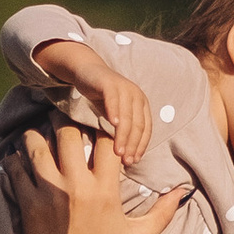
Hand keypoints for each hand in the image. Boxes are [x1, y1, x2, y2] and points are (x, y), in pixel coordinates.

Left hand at [13, 122, 185, 233]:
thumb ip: (162, 213)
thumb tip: (183, 191)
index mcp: (105, 192)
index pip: (107, 140)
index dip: (106, 126)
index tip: (102, 125)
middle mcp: (76, 187)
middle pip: (69, 132)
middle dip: (68, 122)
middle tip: (66, 120)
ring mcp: (48, 194)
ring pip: (37, 144)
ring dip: (38, 135)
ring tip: (42, 133)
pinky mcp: (27, 204)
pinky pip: (16, 169)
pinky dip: (16, 159)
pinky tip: (21, 159)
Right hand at [36, 39, 152, 168]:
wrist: (87, 72)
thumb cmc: (103, 97)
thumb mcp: (116, 115)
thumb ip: (123, 131)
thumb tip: (127, 156)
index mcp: (142, 105)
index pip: (146, 130)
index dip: (141, 146)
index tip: (134, 161)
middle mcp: (137, 96)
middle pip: (138, 125)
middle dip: (133, 145)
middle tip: (126, 161)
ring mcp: (125, 88)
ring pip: (127, 116)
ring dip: (123, 135)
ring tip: (118, 151)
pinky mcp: (110, 83)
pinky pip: (113, 99)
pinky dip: (114, 111)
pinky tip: (112, 124)